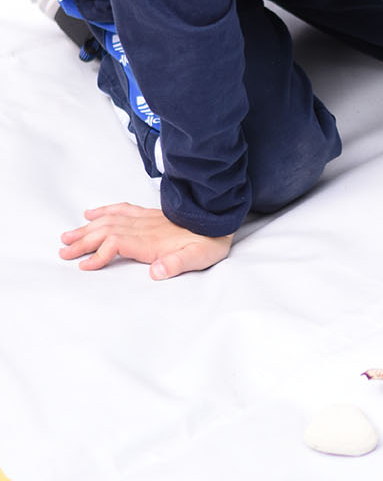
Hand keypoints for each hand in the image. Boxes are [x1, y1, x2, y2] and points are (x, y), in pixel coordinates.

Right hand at [60, 202, 233, 279]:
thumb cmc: (210, 242)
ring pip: (109, 220)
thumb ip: (178, 264)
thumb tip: (157, 271)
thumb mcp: (200, 258)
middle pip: (106, 231)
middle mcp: (144, 227)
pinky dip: (104, 211)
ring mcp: (145, 219)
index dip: (98, 254)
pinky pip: (122, 209)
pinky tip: (92, 214)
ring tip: (67, 235)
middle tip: (63, 251)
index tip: (83, 265)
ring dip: (87, 228)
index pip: (117, 244)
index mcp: (152, 240)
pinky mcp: (149, 214)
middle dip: (83, 241)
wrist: (220, 218)